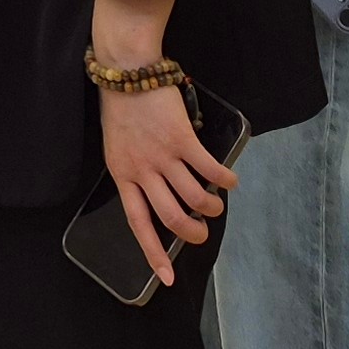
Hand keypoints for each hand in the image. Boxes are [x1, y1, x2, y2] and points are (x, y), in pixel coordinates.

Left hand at [99, 81, 235, 287]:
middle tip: (203, 232)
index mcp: (122, 175)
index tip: (167, 277)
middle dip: (193, 232)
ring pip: (193, 198)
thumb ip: (136, 170)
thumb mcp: (118, 146)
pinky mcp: (183, 139)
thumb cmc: (120, 106)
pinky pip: (209, 169)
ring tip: (217, 205)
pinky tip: (230, 181)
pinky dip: (224, 179)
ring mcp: (163, 156)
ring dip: (212, 207)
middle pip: (171, 218)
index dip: (154, 253)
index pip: (138, 223)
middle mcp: (142, 171)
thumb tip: (159, 191)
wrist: (126, 70)